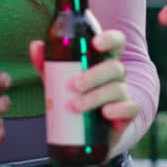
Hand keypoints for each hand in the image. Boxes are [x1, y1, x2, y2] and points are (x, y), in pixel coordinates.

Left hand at [30, 30, 138, 151]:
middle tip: (74, 85)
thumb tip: (36, 46)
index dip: (109, 39)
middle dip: (94, 75)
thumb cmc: (74, 93)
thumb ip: (47, 62)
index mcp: (102, 59)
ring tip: (76, 105)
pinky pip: (131, 108)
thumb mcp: (58, 78)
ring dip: (96, 96)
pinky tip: (105, 113)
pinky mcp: (127, 112)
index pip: (115, 42)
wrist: (88, 126)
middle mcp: (116, 74)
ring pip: (118, 88)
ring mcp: (123, 92)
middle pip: (114, 67)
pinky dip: (119, 110)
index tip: (95, 43)